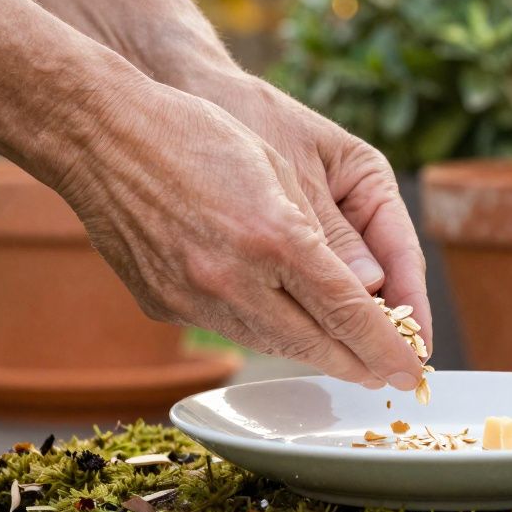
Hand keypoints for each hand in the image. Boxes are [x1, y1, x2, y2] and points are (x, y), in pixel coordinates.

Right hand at [54, 75, 425, 388]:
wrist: (99, 136)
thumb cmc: (197, 136)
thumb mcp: (278, 169)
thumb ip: (323, 236)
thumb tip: (364, 293)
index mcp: (274, 237)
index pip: (348, 311)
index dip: (387, 347)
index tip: (412, 369)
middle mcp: (234, 279)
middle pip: (314, 344)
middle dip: (359, 364)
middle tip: (389, 376)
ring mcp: (193, 298)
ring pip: (271, 344)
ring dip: (315, 353)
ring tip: (348, 359)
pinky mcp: (163, 305)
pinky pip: (229, 331)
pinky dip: (265, 333)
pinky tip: (286, 330)